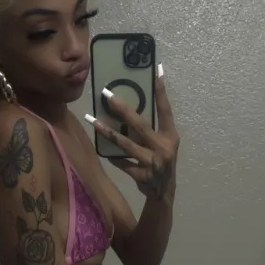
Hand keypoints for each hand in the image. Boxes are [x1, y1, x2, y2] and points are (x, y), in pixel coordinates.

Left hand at [86, 66, 178, 200]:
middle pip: (140, 125)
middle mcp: (163, 148)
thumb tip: (129, 108)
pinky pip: (122, 163)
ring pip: (125, 144)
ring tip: (93, 120)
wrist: (163, 192)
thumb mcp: (165, 144)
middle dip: (123, 110)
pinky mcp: (142, 175)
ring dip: (107, 132)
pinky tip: (103, 150)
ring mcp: (152, 163)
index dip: (161, 92)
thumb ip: (153, 129)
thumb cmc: (162, 162)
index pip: (165, 110)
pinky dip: (113, 157)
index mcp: (171, 137)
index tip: (156, 71)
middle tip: (108, 95)